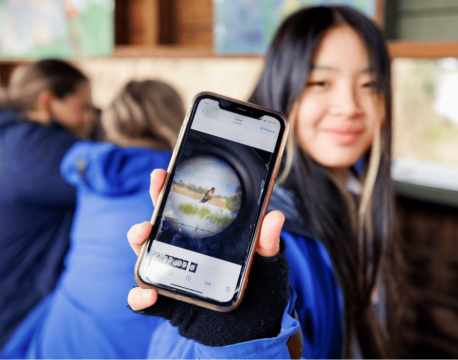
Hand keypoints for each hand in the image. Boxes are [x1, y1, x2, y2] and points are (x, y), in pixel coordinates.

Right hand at [127, 169, 284, 310]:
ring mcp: (172, 276)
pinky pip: (145, 301)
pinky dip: (139, 298)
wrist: (253, 331)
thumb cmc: (259, 292)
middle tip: (157, 182)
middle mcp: (183, 252)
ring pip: (146, 255)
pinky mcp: (168, 304)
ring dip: (139, 241)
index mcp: (204, 237)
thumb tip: (276, 216)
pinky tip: (147, 295)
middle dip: (156, 200)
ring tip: (143, 232)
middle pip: (161, 222)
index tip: (166, 170)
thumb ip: (268, 244)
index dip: (172, 189)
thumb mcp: (267, 265)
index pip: (184, 207)